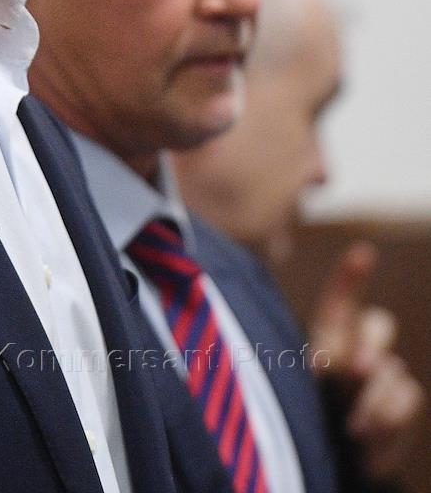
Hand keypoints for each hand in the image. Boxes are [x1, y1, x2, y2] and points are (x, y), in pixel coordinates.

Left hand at [309, 241, 424, 480]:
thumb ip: (321, 368)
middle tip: (356, 370)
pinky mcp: (403, 402)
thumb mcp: (304, 387)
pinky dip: (388, 418)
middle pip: (378, 325)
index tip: (362, 252)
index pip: (340, 301)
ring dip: (373, 399)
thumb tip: (335, 362)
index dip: (351, 276)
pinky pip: (407, 397)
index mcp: (327, 336)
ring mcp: (385, 373)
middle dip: (371, 343)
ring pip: (392, 370)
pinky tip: (367, 436)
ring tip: (351, 426)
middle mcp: (359, 347)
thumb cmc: (308, 414)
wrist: (330, 458)